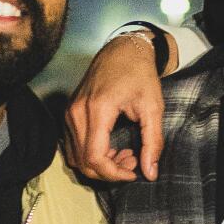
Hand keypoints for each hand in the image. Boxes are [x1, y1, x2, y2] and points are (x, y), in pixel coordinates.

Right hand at [64, 29, 169, 185]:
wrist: (123, 50)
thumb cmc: (140, 74)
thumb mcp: (153, 108)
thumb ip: (153, 142)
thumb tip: (150, 173)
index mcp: (97, 110)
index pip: (94, 157)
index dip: (114, 174)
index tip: (134, 173)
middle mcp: (77, 112)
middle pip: (83, 162)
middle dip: (109, 171)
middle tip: (133, 161)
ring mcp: (69, 113)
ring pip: (77, 157)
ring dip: (101, 165)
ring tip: (125, 154)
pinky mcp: (69, 113)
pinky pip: (75, 146)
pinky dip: (92, 155)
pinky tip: (113, 147)